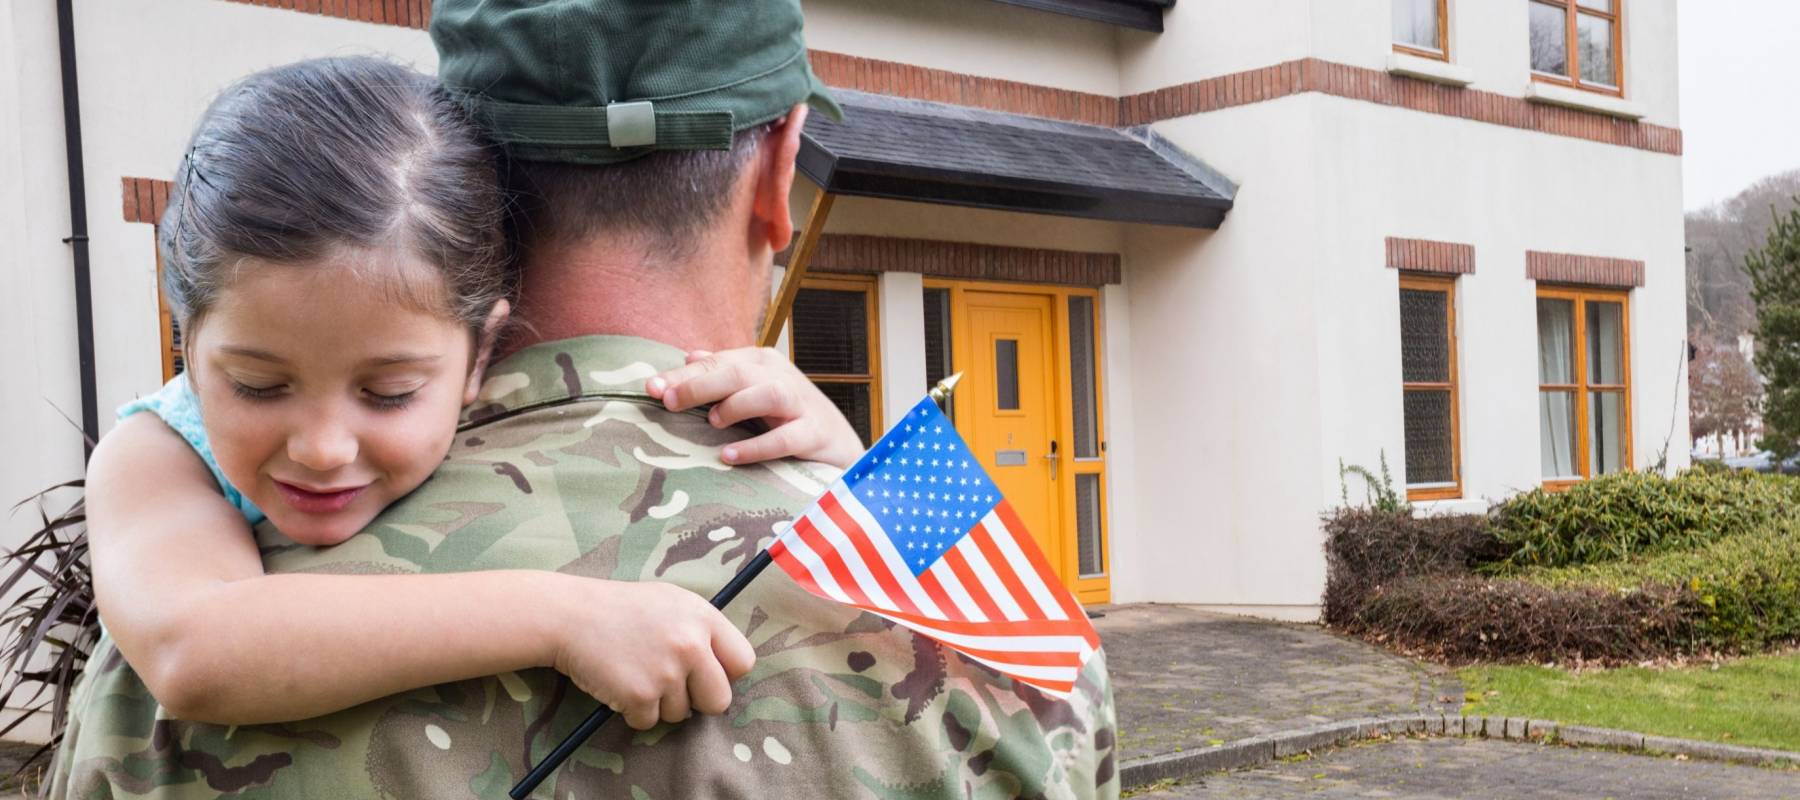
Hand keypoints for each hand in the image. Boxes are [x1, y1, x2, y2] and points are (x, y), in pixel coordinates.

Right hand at [551, 580, 755, 729]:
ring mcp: (666, 671)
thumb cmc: (621, 609)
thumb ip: (702, 629)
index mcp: (703, 617)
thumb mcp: (671, 601)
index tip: (706, 675)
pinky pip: (648, 722)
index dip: (725, 674)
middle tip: (673, 687)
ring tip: (637, 674)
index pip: (743, 661)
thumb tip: (725, 666)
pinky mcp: (640, 695)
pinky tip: (619, 684)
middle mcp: (691, 644)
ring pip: (680, 715)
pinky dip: (632, 712)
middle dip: (698, 701)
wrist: (569, 615)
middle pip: (719, 700)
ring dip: (659, 704)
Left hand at [646, 347, 864, 468]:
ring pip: (767, 394)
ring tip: (712, 422)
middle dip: (699, 385)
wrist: (840, 445)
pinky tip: (730, 455)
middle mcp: (781, 377)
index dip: (682, 375)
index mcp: (761, 362)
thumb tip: (687, 356)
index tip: (650, 388)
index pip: (716, 363)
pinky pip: (786, 438)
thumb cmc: (787, 416)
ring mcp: (801, 405)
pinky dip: (757, 446)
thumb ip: (722, 374)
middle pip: (737, 373)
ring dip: (735, 406)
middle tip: (668, 401)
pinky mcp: (815, 434)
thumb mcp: (753, 390)